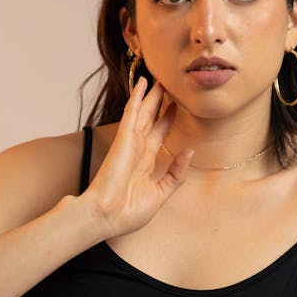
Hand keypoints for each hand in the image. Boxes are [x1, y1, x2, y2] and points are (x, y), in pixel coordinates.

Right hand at [82, 77, 193, 238]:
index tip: (176, 106)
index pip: (159, 135)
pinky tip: (142, 83)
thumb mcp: (161, 194)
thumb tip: (189, 152)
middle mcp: (137, 150)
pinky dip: (137, 98)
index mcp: (145, 163)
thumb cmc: (128, 213)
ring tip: (159, 78)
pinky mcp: (123, 140)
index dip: (167, 119)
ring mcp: (130, 143)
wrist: (106, 217)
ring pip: (143, 112)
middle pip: (152, 119)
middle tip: (168, 85)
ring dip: (150, 95)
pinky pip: (131, 114)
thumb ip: (175, 174)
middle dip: (160, 103)